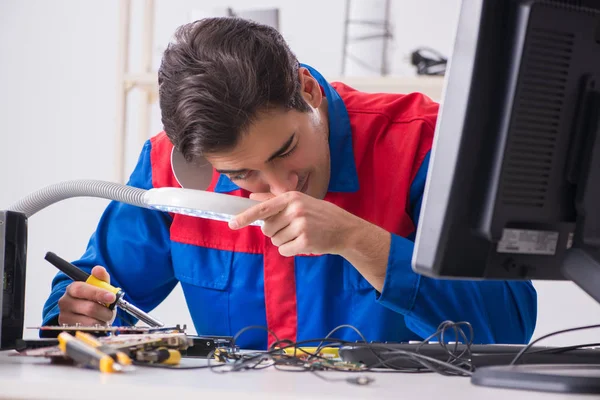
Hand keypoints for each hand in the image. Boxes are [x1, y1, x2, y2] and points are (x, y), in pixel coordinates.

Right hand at [58, 266, 116, 325]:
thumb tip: (98, 269)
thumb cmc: (95, 299)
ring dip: (103, 320)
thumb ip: (101, 278)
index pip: (82, 289)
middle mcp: (65, 302)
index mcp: (72, 288)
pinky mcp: (68, 328)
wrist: (89, 315)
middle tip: (111, 311)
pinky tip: (99, 323)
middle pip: (89, 308)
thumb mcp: (100, 287)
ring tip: (105, 317)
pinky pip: (88, 329)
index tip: (112, 297)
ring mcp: (64, 316)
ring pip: (90, 321)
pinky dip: (98, 327)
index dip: (98, 293)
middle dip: (105, 310)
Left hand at [230, 191, 391, 290]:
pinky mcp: (305, 241)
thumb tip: (252, 196)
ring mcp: (301, 225)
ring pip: (275, 240)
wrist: (345, 229)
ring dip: (284, 241)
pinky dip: (290, 250)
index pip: (263, 208)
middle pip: (267, 228)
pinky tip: (302, 244)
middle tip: (291, 229)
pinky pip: (284, 250)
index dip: (245, 217)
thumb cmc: (320, 215)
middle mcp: (295, 209)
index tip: (232, 223)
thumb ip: (275, 200)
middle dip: (274, 232)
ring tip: (300, 234)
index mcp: (291, 197)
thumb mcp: (300, 201)